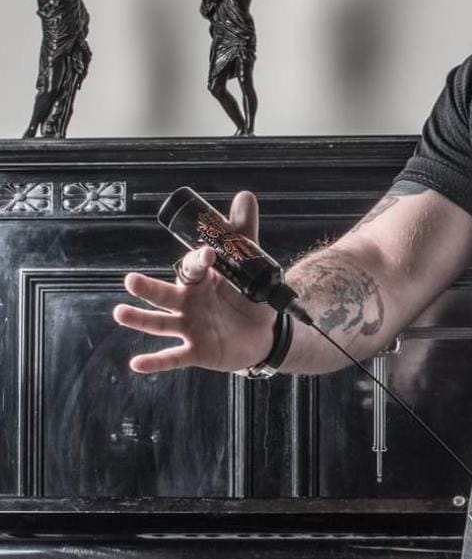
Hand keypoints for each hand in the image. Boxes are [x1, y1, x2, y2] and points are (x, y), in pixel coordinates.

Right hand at [113, 191, 275, 373]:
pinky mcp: (196, 351)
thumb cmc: (248, 297)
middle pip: (164, 294)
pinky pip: (173, 357)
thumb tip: (245, 195)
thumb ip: (243, 233)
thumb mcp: (249, 266)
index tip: (208, 255)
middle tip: (130, 280)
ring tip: (120, 313)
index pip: (193, 267)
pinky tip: (136, 363)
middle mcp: (188, 302)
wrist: (263, 335)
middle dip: (148, 288)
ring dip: (140, 319)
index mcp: (200, 280)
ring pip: (160, 323)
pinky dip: (156, 361)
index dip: (199, 261)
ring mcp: (189, 327)